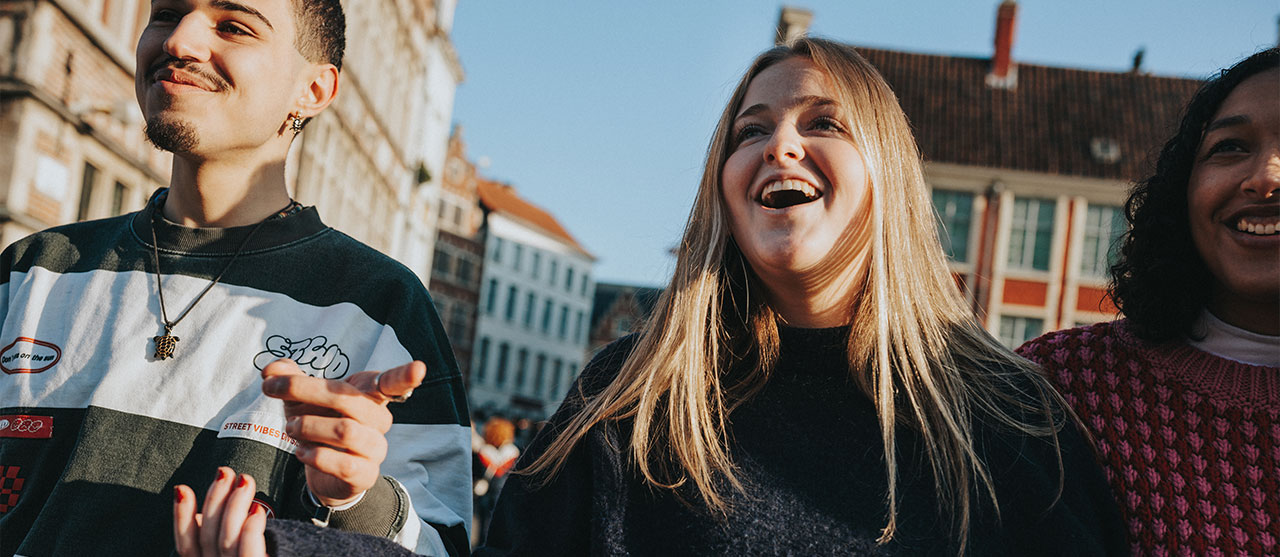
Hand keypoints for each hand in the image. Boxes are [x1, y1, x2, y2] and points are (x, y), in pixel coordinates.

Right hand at [174, 467, 266, 556]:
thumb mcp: (234, 548)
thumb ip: (216, 536)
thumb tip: (199, 516)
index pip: (186, 544)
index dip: (181, 516)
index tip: (181, 489)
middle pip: (207, 536)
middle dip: (213, 500)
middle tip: (225, 472)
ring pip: (226, 540)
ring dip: (234, 505)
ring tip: (245, 480)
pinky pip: (248, 553)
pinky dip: (250, 530)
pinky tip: (257, 509)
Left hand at [261, 359, 425, 506]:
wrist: (325, 473)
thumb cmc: (318, 424)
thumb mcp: (299, 398)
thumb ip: (286, 378)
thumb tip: (272, 369)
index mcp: (370, 395)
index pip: (393, 383)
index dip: (406, 376)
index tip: (419, 369)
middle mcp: (379, 420)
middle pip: (349, 399)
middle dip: (305, 390)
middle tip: (272, 389)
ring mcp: (375, 449)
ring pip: (346, 431)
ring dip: (308, 427)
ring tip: (290, 428)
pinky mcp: (366, 475)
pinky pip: (343, 464)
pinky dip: (315, 456)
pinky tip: (302, 452)